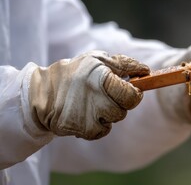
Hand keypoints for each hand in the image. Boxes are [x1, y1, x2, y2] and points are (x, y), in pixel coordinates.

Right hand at [28, 51, 149, 139]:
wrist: (42, 92)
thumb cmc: (77, 73)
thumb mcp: (98, 59)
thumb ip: (124, 64)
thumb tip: (146, 71)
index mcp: (101, 77)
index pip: (132, 94)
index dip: (135, 94)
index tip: (132, 91)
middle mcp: (94, 97)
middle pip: (124, 110)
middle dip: (120, 104)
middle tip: (108, 96)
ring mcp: (86, 115)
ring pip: (113, 120)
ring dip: (108, 114)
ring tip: (94, 103)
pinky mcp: (80, 129)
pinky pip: (101, 132)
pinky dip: (98, 125)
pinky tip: (87, 114)